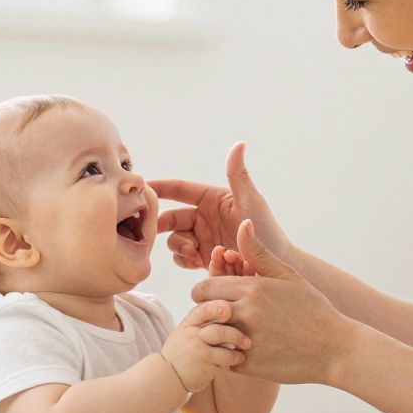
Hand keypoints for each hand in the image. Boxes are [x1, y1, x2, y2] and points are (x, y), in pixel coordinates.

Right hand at [151, 142, 293, 270]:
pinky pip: (182, 258)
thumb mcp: (250, 202)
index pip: (179, 190)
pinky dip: (183, 260)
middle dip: (161, 224)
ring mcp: (202, 239)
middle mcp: (204, 218)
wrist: (271, 267)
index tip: (142, 188)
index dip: (160, 188)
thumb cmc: (266, 231)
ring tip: (193, 253)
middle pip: (171, 218)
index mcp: (212, 200)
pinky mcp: (203, 259)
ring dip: (178, 246)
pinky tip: (195, 262)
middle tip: (154, 231)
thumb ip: (238, 175)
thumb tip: (239, 144)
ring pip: (175, 240)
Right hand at [160, 300, 251, 392]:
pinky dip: (235, 358)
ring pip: (223, 343)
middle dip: (235, 331)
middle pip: (218, 328)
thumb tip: (231, 302)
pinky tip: (239, 358)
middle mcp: (193, 335)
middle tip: (248, 336)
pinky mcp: (205, 366)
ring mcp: (198, 350)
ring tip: (245, 347)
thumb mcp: (187, 329)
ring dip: (238, 344)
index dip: (217, 307)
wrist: (168, 375)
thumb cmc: (184, 350)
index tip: (229, 308)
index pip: (203, 310)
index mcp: (190, 322)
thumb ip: (204, 317)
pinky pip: (225, 359)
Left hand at [190, 220, 355, 385]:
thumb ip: (258, 253)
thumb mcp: (287, 276)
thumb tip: (243, 223)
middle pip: (202, 312)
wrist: (334, 349)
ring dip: (215, 334)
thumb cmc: (312, 309)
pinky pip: (221, 358)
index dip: (205, 293)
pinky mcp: (248, 365)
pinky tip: (242, 350)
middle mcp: (245, 314)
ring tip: (228, 333)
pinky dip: (227, 355)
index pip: (202, 288)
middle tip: (221, 316)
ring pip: (209, 336)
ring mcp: (245, 341)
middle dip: (207, 313)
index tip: (216, 297)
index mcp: (251, 289)